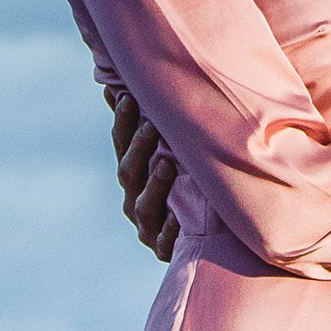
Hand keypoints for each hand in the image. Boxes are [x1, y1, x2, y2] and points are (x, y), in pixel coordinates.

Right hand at [111, 91, 177, 262]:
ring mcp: (148, 227)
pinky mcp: (166, 251)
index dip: (122, 122)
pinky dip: (170, 228)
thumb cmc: (191, 182)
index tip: (128, 96)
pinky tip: (177, 216)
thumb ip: (154, 120)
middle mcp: (135, 199)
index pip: (122, 144)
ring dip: (154, 183)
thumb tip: (128, 80)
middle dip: (139, 146)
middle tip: (152, 122)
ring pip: (143, 205)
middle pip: (129, 171)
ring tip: (166, 163)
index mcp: (134, 173)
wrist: (209, 240)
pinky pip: (166, 241)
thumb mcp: (175, 150)